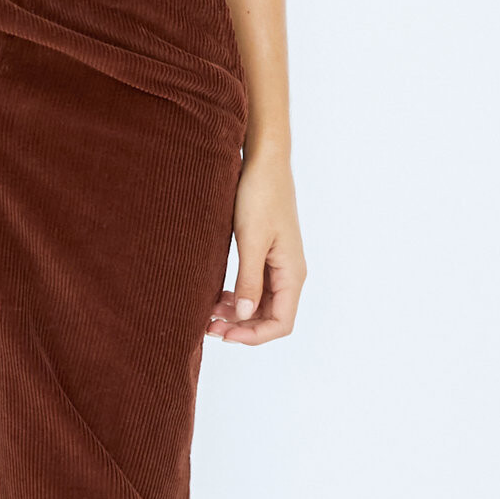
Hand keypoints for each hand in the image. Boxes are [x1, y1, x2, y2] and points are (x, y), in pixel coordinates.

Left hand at [206, 147, 305, 344]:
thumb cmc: (260, 195)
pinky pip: (255, 287)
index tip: (224, 334)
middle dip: (241, 327)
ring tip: (209, 312)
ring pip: (261, 304)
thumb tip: (243, 315)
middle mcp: (289, 273)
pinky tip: (218, 295)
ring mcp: (278, 264)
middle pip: (270, 318)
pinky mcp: (266, 254)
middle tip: (207, 326)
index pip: (281, 323)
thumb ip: (248, 280)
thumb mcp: (251, 240)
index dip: (253, 336)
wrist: (263, 162)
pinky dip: (238, 297)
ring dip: (238, 314)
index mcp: (292, 273)